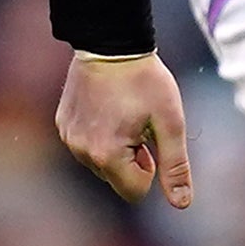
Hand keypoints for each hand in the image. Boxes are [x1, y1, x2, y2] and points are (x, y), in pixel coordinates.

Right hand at [56, 51, 192, 208]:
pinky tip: (106, 106)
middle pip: (116, 178)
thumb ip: (175, 166)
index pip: (135, 191)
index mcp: (107, 154)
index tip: (150, 139)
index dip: (150, 168)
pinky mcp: (62, 124)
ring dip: (115, 147)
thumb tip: (182, 204)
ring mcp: (68, 138)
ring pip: (101, 163)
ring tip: (122, 112)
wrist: (110, 42)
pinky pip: (86, 145)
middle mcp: (81, 152)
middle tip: (137, 122)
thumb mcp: (170, 123)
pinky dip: (99, 134)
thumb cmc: (145, 81)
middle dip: (131, 158)